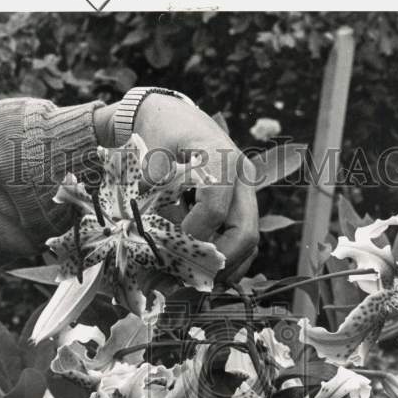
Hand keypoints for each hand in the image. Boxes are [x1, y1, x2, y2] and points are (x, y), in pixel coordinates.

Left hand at [94, 94, 258, 281]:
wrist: (171, 117)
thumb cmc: (157, 134)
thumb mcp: (148, 157)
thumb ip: (152, 196)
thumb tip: (154, 245)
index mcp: (220, 157)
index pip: (214, 208)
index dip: (192, 235)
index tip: (167, 252)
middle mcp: (242, 176)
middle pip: (245, 232)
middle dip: (216, 261)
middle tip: (184, 278)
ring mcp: (247, 193)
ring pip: (249, 243)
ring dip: (223, 267)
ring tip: (190, 281)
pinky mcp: (243, 206)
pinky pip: (245, 242)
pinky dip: (228, 261)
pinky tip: (203, 272)